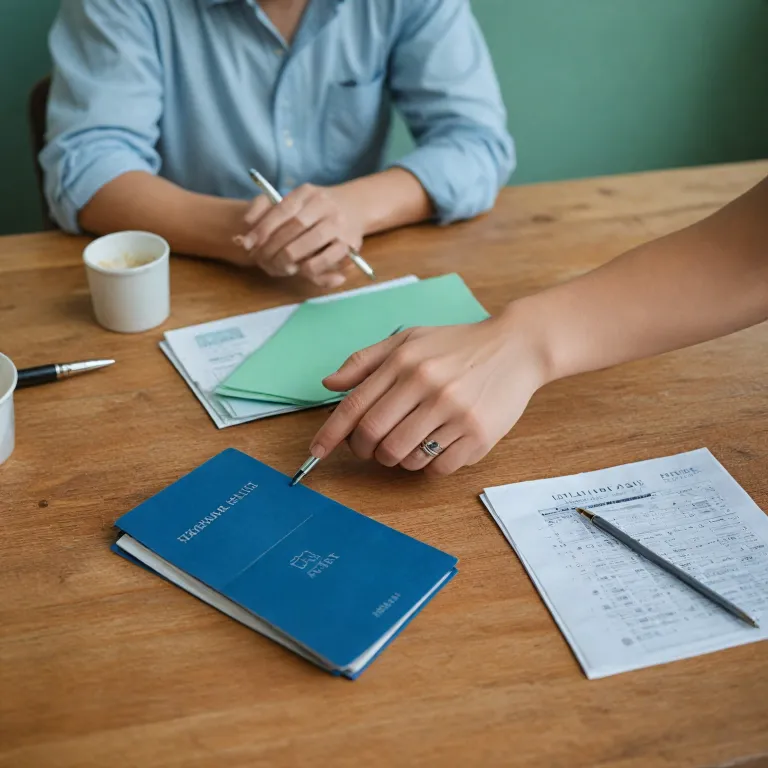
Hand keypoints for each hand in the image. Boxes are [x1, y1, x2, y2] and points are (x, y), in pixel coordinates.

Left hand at [234, 184, 364, 288]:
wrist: (356, 206)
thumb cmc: (316, 209)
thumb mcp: (293, 201)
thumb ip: (265, 208)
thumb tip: (246, 221)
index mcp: (306, 192)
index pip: (281, 209)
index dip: (263, 228)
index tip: (248, 243)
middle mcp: (324, 205)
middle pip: (294, 226)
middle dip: (274, 246)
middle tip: (261, 260)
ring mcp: (338, 224)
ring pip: (311, 241)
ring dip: (290, 257)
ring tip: (280, 265)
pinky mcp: (350, 243)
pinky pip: (328, 258)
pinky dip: (312, 266)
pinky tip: (301, 269)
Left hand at [309, 310, 550, 476]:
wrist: (516, 347)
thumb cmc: (457, 345)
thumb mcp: (408, 339)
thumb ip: (366, 361)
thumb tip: (329, 384)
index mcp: (405, 362)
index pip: (355, 407)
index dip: (330, 434)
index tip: (316, 453)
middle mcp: (427, 386)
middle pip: (374, 438)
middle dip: (364, 450)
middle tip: (371, 446)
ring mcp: (454, 412)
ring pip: (402, 458)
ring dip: (396, 458)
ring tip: (409, 441)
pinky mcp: (478, 435)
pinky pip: (436, 468)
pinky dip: (428, 464)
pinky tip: (437, 445)